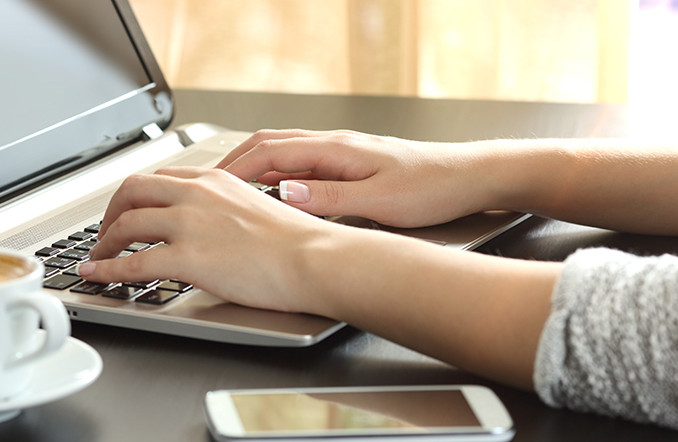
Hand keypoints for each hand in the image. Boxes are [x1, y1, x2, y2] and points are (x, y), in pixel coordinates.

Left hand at [80, 166, 342, 312]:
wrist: (314, 259)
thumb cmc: (299, 244)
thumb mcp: (257, 208)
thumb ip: (226, 210)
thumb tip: (212, 228)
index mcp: (215, 180)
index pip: (160, 178)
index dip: (135, 196)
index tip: (129, 210)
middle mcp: (197, 194)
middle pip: (132, 190)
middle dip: (111, 212)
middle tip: (106, 232)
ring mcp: (190, 224)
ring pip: (126, 223)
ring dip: (104, 242)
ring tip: (98, 258)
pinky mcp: (188, 257)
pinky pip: (132, 262)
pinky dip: (107, 269)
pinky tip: (98, 276)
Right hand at [217, 129, 492, 227]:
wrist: (470, 176)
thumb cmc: (432, 186)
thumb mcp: (379, 201)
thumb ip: (329, 198)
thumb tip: (284, 193)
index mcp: (337, 149)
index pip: (270, 152)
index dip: (234, 168)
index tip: (208, 184)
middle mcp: (336, 144)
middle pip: (270, 144)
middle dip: (234, 162)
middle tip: (207, 183)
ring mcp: (343, 151)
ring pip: (285, 151)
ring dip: (254, 165)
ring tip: (231, 187)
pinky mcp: (352, 163)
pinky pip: (302, 161)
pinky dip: (277, 172)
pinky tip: (275, 190)